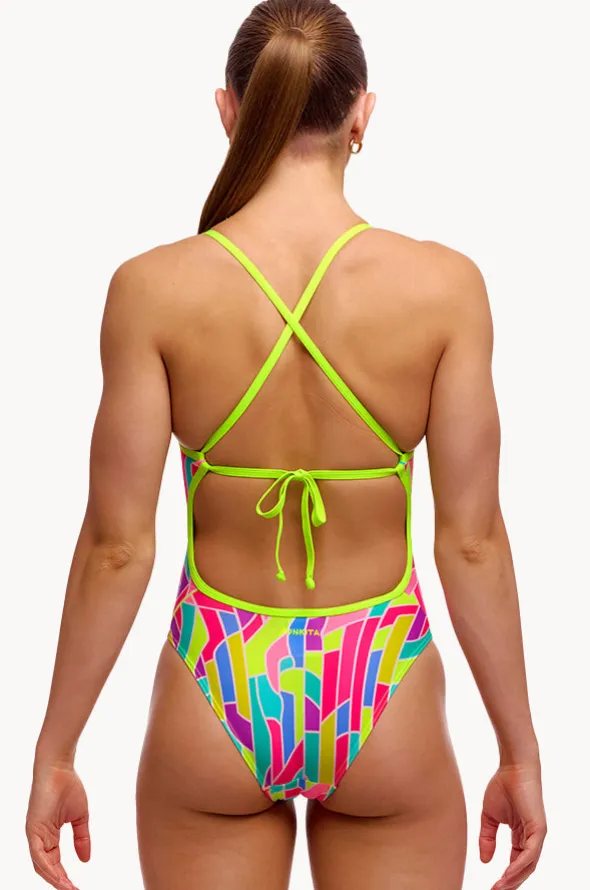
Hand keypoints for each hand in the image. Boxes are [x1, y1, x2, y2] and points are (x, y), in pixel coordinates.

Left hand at [26, 761, 90, 889]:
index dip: (64, 878)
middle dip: (60, 884)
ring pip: (41, 866)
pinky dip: (48, 868)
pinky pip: (38, 855)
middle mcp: (38, 838)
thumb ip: (82, 838)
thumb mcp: (80, 817)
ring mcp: (34, 834)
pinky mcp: (32, 829)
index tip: (77, 889)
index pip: (54, 863)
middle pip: (47, 869)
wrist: (59, 767)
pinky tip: (59, 878)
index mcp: (47, 835)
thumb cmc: (68, 786)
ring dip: (55, 880)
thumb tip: (85, 860)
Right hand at [480, 761, 546, 889]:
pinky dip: (519, 865)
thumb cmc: (503, 786)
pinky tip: (508, 874)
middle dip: (510, 883)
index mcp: (521, 835)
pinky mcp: (539, 829)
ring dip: (513, 878)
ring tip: (500, 887)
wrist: (512, 767)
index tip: (492, 887)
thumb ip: (487, 838)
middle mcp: (531, 838)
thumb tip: (485, 861)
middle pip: (523, 868)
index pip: (515, 862)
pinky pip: (530, 853)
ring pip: (528, 864)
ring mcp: (537, 834)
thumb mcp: (489, 817)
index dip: (505, 876)